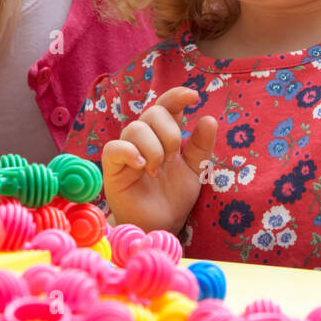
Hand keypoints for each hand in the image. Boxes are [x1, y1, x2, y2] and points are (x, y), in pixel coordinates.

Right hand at [101, 87, 217, 234]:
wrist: (160, 224)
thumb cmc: (174, 195)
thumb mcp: (194, 169)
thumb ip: (201, 146)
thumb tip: (209, 118)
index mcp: (164, 135)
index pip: (167, 106)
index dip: (177, 96)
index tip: (193, 96)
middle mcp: (145, 138)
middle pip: (153, 113)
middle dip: (169, 134)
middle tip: (172, 159)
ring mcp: (127, 152)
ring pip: (135, 128)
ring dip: (153, 149)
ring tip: (157, 171)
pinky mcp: (112, 168)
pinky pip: (114, 148)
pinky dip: (129, 152)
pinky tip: (141, 166)